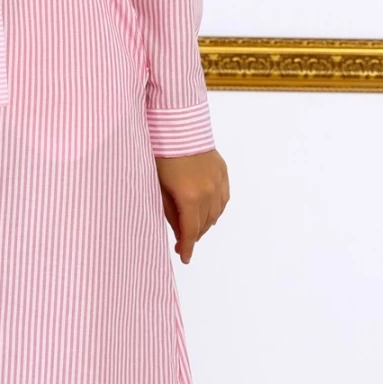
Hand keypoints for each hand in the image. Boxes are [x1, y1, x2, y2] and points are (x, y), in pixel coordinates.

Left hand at [154, 149, 228, 263]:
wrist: (178, 125)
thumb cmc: (162, 156)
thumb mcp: (159, 187)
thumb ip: (170, 212)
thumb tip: (179, 232)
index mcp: (190, 197)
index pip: (190, 231)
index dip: (187, 247)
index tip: (184, 258)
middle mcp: (208, 192)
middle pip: (204, 225)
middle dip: (193, 236)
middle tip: (182, 243)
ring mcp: (218, 181)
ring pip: (216, 214)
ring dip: (205, 224)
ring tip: (193, 227)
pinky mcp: (223, 172)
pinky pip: (223, 199)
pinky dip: (215, 209)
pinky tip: (207, 211)